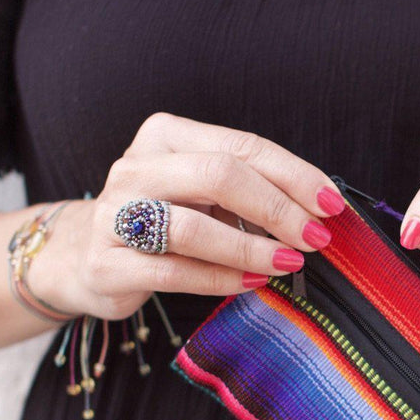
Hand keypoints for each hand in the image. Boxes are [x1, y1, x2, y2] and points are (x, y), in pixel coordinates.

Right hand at [29, 112, 343, 319]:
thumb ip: (251, 192)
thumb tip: (319, 211)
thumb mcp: (204, 194)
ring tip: (289, 264)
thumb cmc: (164, 220)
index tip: (332, 206)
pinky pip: (174, 271)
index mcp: (166, 137)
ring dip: (251, 247)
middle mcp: (136, 167)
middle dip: (277, 209)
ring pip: (192, 226)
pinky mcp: (108, 263)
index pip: (242, 147)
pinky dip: (222, 279)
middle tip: (315, 239)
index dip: (294, 176)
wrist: (87, 256)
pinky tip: (254, 283)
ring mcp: (115, 215)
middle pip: (218, 175)